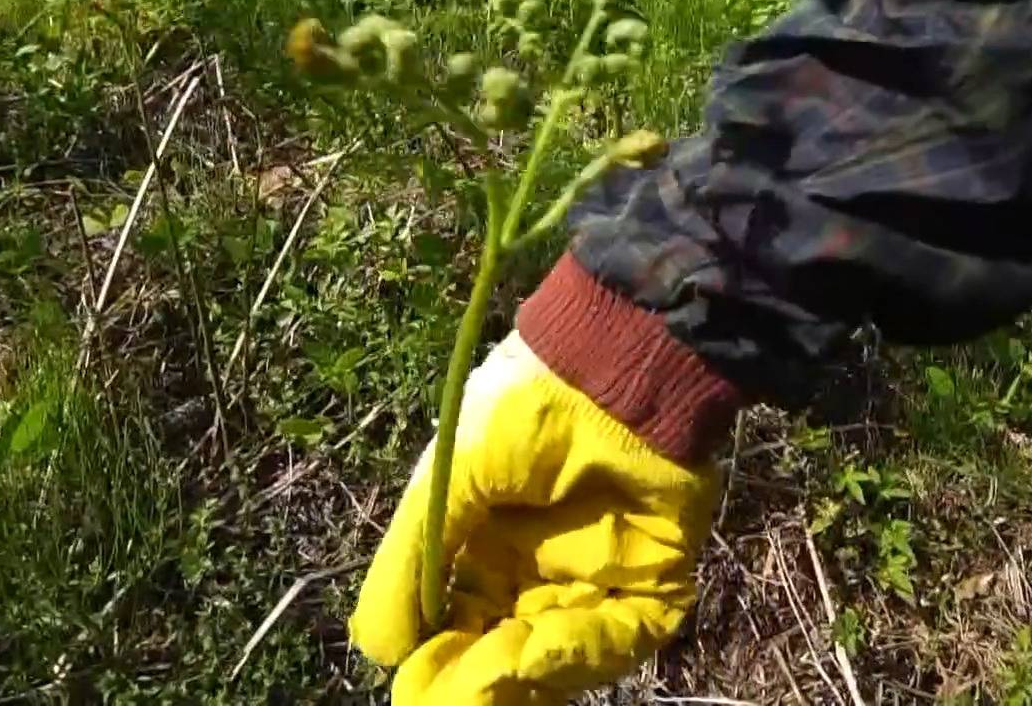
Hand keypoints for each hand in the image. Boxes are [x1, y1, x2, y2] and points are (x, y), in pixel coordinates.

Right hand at [348, 331, 719, 703]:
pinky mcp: (653, 576)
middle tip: (455, 699)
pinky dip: (583, 650)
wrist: (610, 361)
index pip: (456, 626)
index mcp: (485, 548)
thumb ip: (411, 563)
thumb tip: (378, 650)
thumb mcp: (446, 479)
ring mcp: (597, 577)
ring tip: (493, 674)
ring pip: (562, 656)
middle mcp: (539, 570)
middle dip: (482, 681)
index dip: (435, 658)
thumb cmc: (521, 406)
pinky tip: (541, 649)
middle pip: (508, 652)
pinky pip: (622, 634)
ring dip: (527, 672)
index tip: (415, 683)